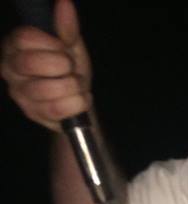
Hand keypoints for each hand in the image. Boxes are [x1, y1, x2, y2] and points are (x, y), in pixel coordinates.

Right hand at [1, 0, 91, 130]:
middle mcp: (10, 69)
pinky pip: (56, 109)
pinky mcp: (32, 113)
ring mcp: (20, 94)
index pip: (24, 38)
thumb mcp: (71, 45)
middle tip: (71, 68)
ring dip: (72, 87)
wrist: (79, 102)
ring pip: (45, 90)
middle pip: (31, 63)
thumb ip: (67, 27)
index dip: (51, 44)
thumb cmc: (70, 71)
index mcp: (15, 45)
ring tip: (77, 85)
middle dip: (62, 66)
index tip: (64, 49)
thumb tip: (65, 4)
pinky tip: (81, 98)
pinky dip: (77, 103)